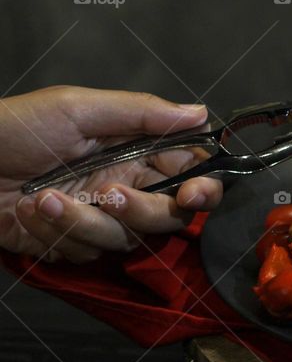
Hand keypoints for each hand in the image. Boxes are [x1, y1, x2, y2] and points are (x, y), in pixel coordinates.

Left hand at [0, 86, 222, 262]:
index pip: (191, 173)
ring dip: (84, 222)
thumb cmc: (13, 128)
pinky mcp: (72, 242)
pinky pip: (87, 253)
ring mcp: (100, 218)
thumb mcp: (76, 108)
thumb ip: (141, 112)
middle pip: (170, 216)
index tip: (192, 194)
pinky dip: (58, 233)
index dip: (203, 188)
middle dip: (143, 211)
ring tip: (46, 198)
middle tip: (111, 195)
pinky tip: (32, 211)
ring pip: (126, 239)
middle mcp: (127, 185)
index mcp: (136, 151)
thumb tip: (201, 113)